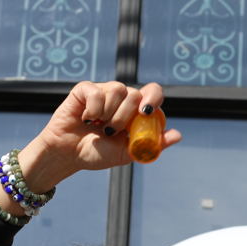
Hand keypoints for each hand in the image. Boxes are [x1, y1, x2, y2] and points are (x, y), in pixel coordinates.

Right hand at [19, 81, 182, 191]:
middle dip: (125, 116)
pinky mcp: (85, 90)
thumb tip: (177, 135)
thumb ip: (153, 143)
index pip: (153, 92)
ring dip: (108, 113)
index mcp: (136, 110)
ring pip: (117, 89)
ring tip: (98, 125)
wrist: (69, 155)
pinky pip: (95, 91)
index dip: (153, 97)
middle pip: (135, 93)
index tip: (145, 112)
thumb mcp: (128, 153)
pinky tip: (85, 118)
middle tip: (111, 131)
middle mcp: (122, 98)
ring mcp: (104, 92)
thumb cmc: (98, 153)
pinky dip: (92, 109)